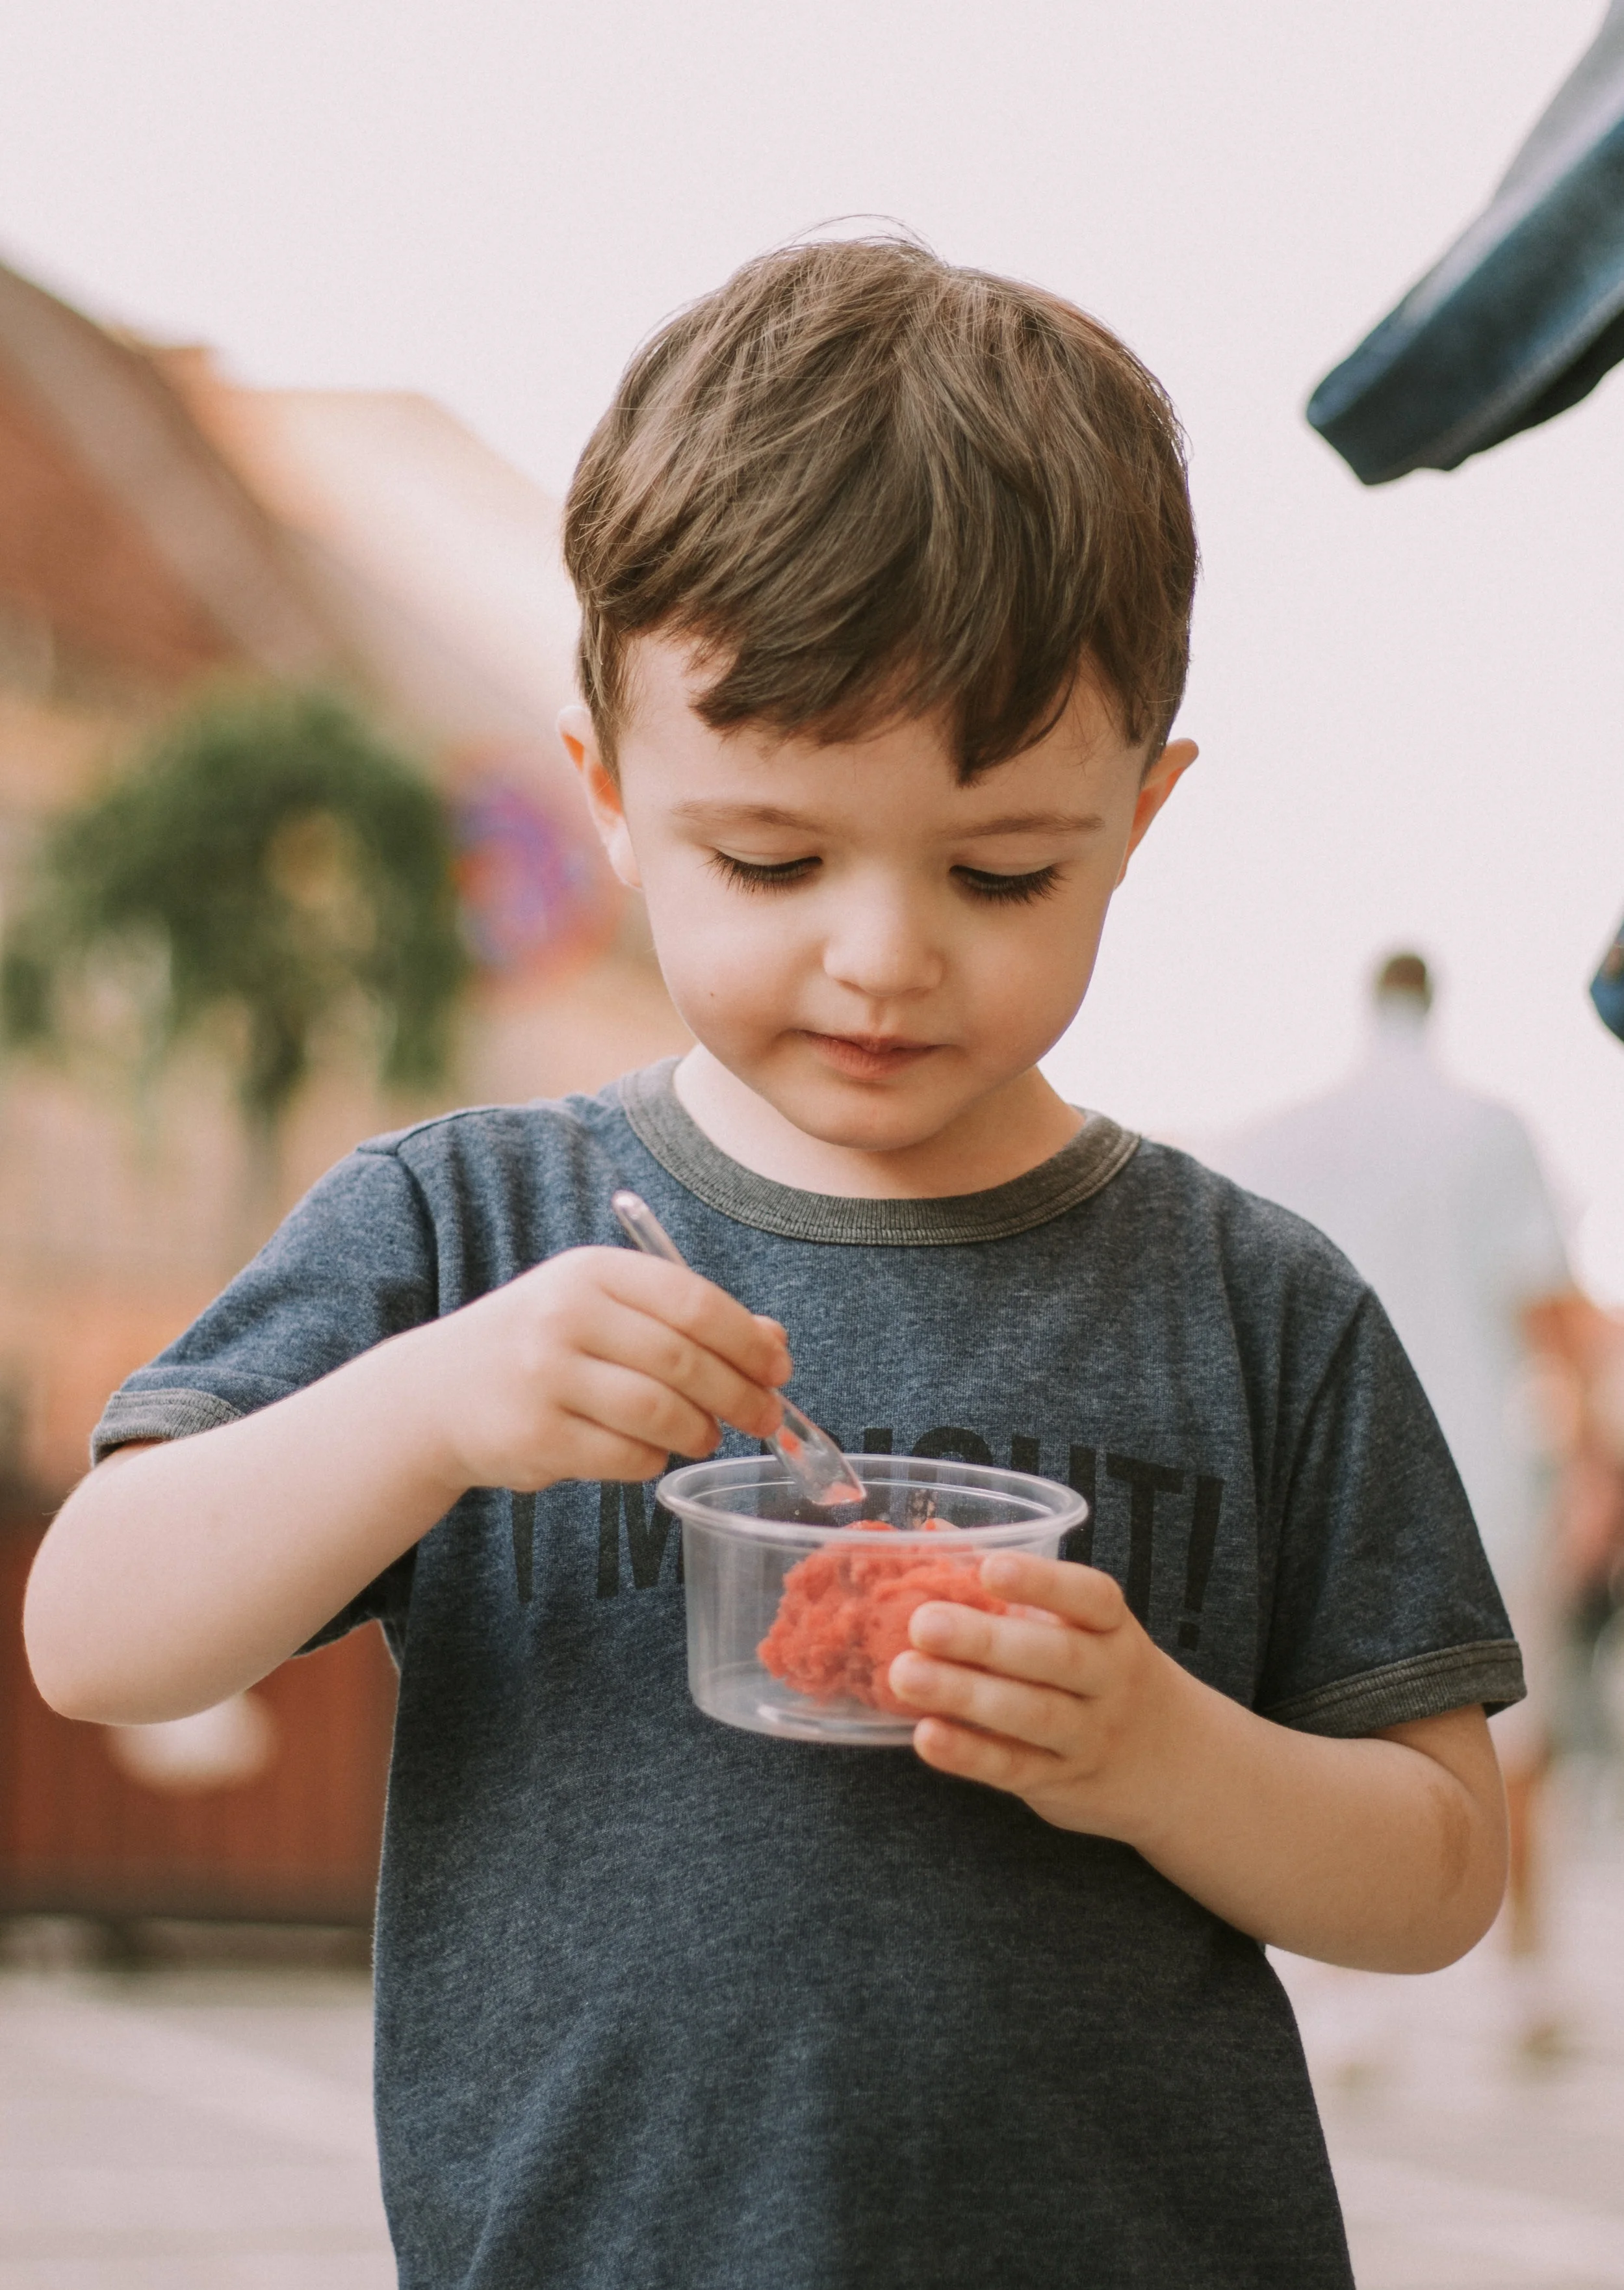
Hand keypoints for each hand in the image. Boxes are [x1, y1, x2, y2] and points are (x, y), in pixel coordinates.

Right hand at [412, 1246, 791, 1495]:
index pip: (693, 1301)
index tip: (778, 1368)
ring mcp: (545, 1377)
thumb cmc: (541, 1346)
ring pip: (659, 1412)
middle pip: (683, 1359)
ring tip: (704, 1434)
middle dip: (739, 1394)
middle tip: (765, 1416)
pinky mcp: (535, 1436)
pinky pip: (626, 1456)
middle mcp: (565, 1315)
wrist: (437, 1392)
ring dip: (698, 1431)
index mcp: (593, 1272)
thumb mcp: (605, 1310)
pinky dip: (653, 1460)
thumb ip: (686, 1318)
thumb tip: (775, 1344)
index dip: (747, 1340)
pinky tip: (650, 1452)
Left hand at [887, 1552, 1190, 1840]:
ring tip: (905, 1674)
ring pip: (1033, 1714)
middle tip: (922, 1624)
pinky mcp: (1062, 1782)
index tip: (989, 1568)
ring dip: (966, 1694)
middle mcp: (1110, 1680)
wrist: (1177, 1764)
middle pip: (1055, 1657)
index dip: (1042, 1582)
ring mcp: (1090, 1735)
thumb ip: (1013, 1584)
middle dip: (986, 1640)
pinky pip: (1016, 1767)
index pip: (1091, 1598)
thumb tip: (933, 1535)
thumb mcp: (1082, 1626)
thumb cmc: (1104, 1672)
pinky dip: (970, 1754)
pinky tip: (926, 1735)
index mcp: (1113, 1628)